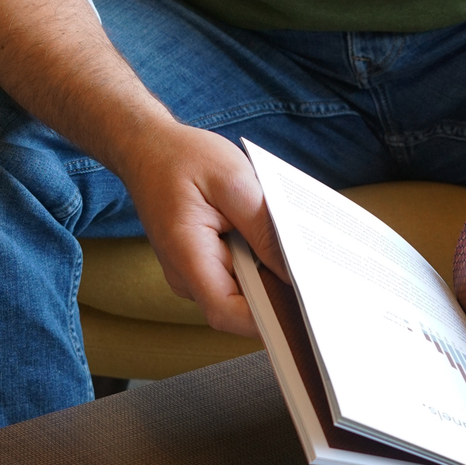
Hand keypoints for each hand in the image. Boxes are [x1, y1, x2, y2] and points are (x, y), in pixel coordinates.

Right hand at [116, 122, 288, 334]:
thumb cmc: (184, 157)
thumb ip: (263, 229)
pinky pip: (234, 273)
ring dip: (269, 273)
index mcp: (186, 255)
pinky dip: (257, 260)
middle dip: (278, 293)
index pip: (226, 312)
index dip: (267, 319)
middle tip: (318, 272)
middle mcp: (185, 275)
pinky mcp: (201, 262)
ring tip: (296, 246)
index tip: (306, 309)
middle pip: (238, 306)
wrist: (147, 146)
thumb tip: (293, 272)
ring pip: (240, 291)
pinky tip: (274, 238)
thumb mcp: (233, 181)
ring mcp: (192, 272)